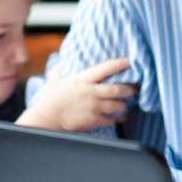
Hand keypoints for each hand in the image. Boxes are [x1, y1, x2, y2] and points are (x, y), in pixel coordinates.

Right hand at [17, 57, 136, 130]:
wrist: (47, 118)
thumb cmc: (50, 98)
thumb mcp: (54, 80)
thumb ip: (60, 70)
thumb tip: (60, 61)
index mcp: (83, 80)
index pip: (105, 69)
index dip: (119, 65)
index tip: (129, 62)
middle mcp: (91, 92)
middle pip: (117, 89)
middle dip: (129, 89)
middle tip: (135, 88)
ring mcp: (93, 107)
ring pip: (117, 105)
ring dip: (124, 105)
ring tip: (126, 104)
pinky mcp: (93, 120)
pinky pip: (110, 119)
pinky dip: (116, 118)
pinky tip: (118, 117)